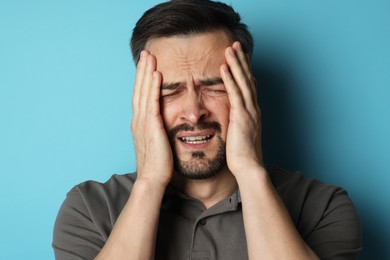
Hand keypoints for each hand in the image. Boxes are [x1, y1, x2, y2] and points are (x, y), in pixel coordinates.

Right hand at [131, 51, 172, 186]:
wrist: (152, 180)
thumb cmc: (157, 165)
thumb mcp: (156, 143)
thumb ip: (157, 131)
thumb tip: (162, 125)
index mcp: (140, 124)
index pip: (140, 96)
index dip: (142, 80)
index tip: (146, 65)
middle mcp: (138, 120)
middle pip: (139, 90)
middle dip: (142, 71)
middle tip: (146, 53)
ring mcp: (143, 123)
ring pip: (144, 92)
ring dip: (146, 73)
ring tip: (149, 57)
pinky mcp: (152, 127)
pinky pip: (152, 102)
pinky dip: (153, 87)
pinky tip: (157, 74)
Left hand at [220, 42, 262, 175]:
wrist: (249, 168)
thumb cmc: (243, 155)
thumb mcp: (241, 135)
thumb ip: (239, 123)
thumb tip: (235, 118)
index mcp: (253, 112)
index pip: (249, 86)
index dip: (245, 70)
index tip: (240, 56)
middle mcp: (253, 108)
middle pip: (248, 79)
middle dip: (242, 60)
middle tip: (236, 44)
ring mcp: (249, 111)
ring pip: (243, 82)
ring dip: (236, 63)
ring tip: (230, 48)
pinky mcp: (241, 117)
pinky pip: (235, 93)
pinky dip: (230, 78)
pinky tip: (224, 66)